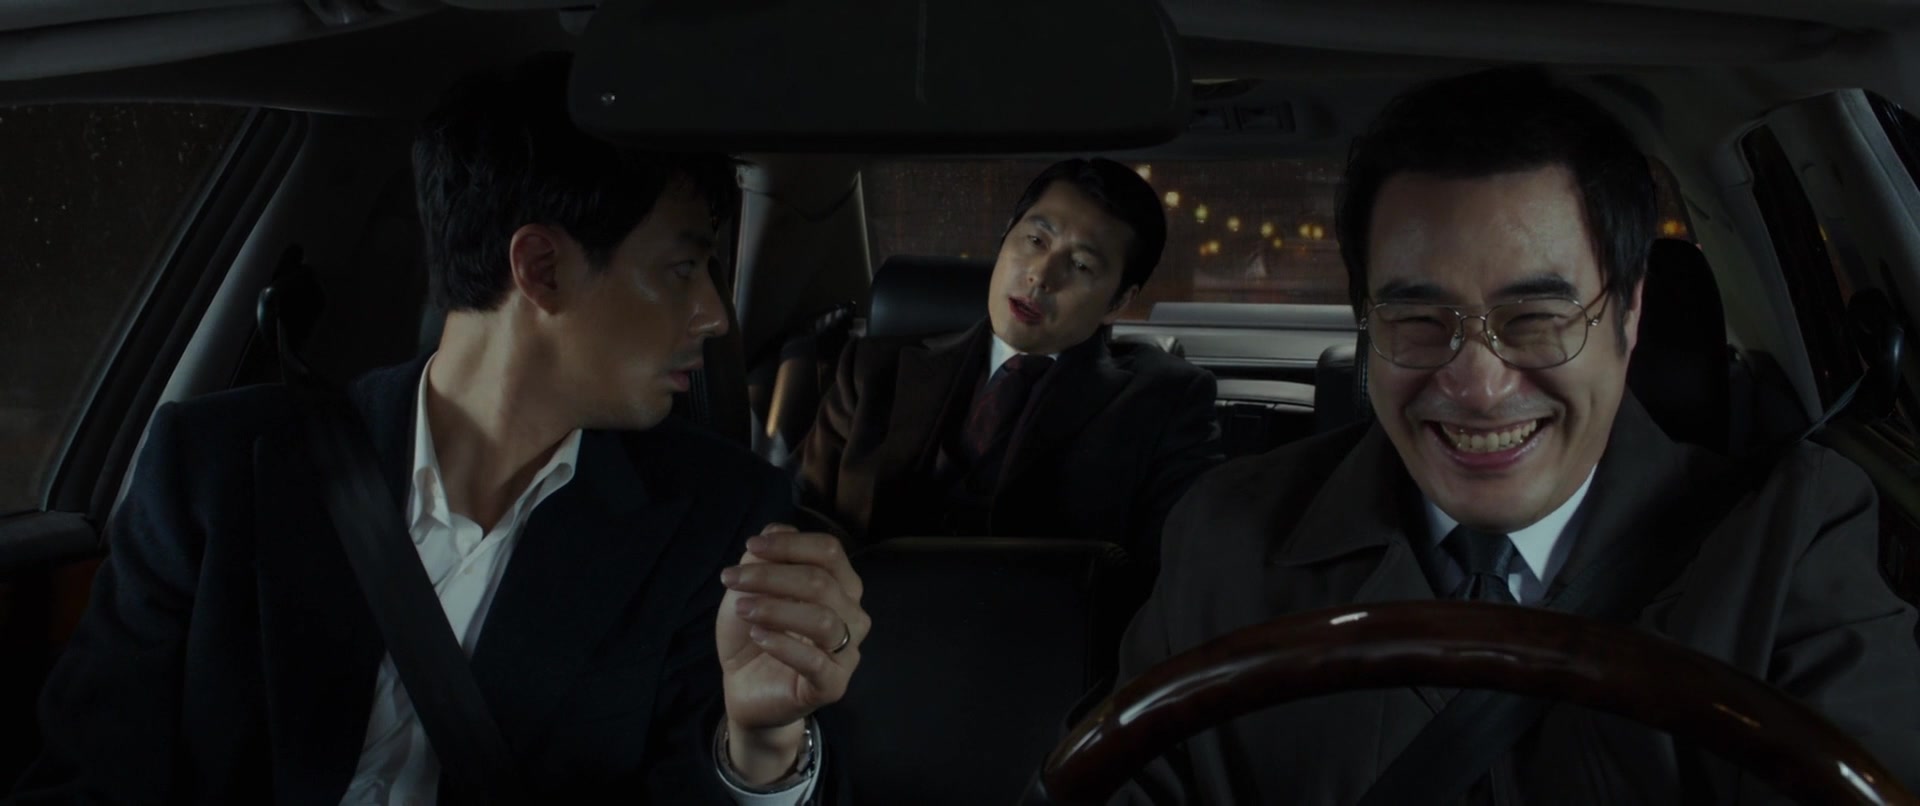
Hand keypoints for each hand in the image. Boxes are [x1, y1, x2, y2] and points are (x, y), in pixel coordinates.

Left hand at [717, 524, 868, 783]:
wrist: (745, 688)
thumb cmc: (755, 634)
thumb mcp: (751, 590)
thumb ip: (765, 559)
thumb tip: (777, 528)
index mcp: (840, 586)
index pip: (829, 552)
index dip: (790, 544)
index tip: (751, 545)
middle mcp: (852, 616)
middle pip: (823, 582)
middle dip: (772, 575)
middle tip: (732, 578)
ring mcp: (847, 653)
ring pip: (824, 620)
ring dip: (776, 608)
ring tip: (742, 608)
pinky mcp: (833, 686)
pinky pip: (816, 661)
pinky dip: (783, 644)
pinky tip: (758, 636)